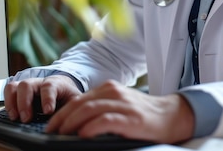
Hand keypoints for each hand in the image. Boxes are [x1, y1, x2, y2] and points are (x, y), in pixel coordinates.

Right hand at [3, 75, 81, 122]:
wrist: (63, 87)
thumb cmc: (67, 95)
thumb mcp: (74, 100)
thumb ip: (71, 108)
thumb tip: (68, 120)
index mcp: (55, 83)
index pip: (49, 86)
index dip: (47, 98)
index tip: (47, 111)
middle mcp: (39, 82)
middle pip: (27, 85)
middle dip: (25, 102)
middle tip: (26, 119)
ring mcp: (28, 85)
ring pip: (14, 86)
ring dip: (12, 102)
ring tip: (15, 117)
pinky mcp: (19, 91)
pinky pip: (9, 91)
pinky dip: (7, 102)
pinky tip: (12, 114)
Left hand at [45, 79, 194, 143]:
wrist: (172, 116)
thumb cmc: (143, 114)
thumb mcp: (120, 104)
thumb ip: (101, 108)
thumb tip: (75, 122)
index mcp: (109, 89)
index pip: (78, 100)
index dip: (61, 113)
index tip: (50, 126)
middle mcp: (114, 92)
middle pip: (79, 104)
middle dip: (61, 119)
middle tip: (50, 133)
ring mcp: (123, 104)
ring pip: (89, 110)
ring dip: (71, 123)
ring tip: (62, 135)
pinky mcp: (131, 118)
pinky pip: (106, 120)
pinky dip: (91, 127)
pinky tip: (83, 135)